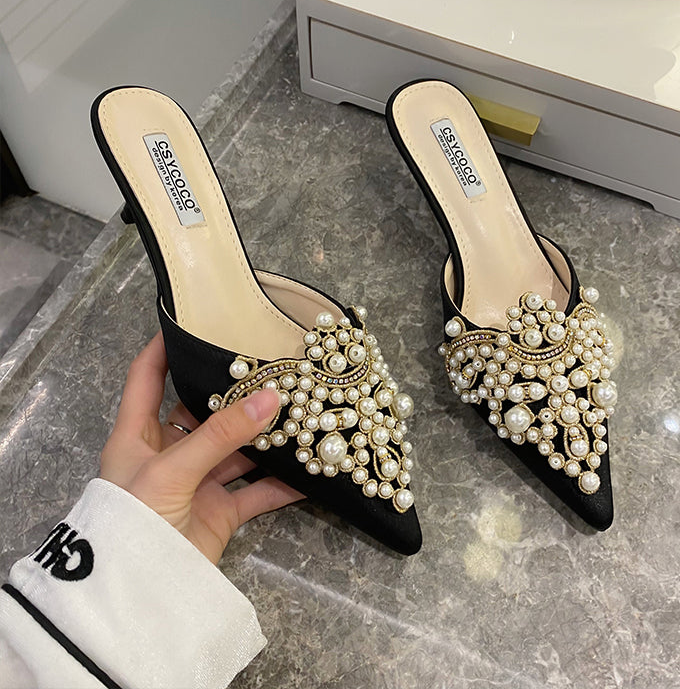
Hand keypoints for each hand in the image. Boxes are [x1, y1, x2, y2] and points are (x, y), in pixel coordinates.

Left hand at [100, 333, 302, 563]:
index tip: (192, 320)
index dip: (163, 347)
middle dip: (235, 394)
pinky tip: (309, 469)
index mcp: (136, 435)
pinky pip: (255, 492)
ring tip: (300, 411)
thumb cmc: (134, 520)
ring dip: (265, 438)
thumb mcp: (172, 469)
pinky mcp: (218, 513)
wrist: (133, 597)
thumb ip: (222, 435)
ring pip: (236, 451)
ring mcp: (195, 484)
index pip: (146, 377)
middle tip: (270, 366)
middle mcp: (167, 454)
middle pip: (203, 412)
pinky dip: (281, 484)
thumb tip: (272, 397)